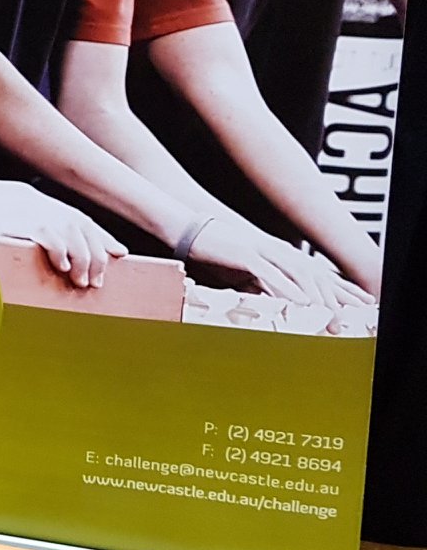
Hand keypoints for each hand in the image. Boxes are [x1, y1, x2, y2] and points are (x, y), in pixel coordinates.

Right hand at [0, 173, 123, 287]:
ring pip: (72, 231)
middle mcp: (32, 200)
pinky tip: (63, 267)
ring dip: (83, 258)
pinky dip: (61, 251)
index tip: (116, 252)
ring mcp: (24, 207)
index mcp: (28, 197)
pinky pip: (49, 235)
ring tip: (82, 281)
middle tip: (99, 279)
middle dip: (96, 252)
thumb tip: (28, 250)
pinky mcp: (14, 218)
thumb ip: (13, 227)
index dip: (98, 235)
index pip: (74, 216)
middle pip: (80, 224)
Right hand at [186, 218, 373, 307]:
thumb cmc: (214, 250)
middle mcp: (278, 251)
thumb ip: (262, 284)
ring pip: (299, 276)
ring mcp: (264, 251)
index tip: (362, 305)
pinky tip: (301, 302)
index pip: (318, 273)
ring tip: (332, 317)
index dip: (342, 289)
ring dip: (318, 298)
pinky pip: (272, 275)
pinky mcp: (246, 255)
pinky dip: (288, 289)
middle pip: (315, 276)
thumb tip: (275, 301)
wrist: (187, 228)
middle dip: (336, 299)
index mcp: (280, 254)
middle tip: (350, 322)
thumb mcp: (243, 270)